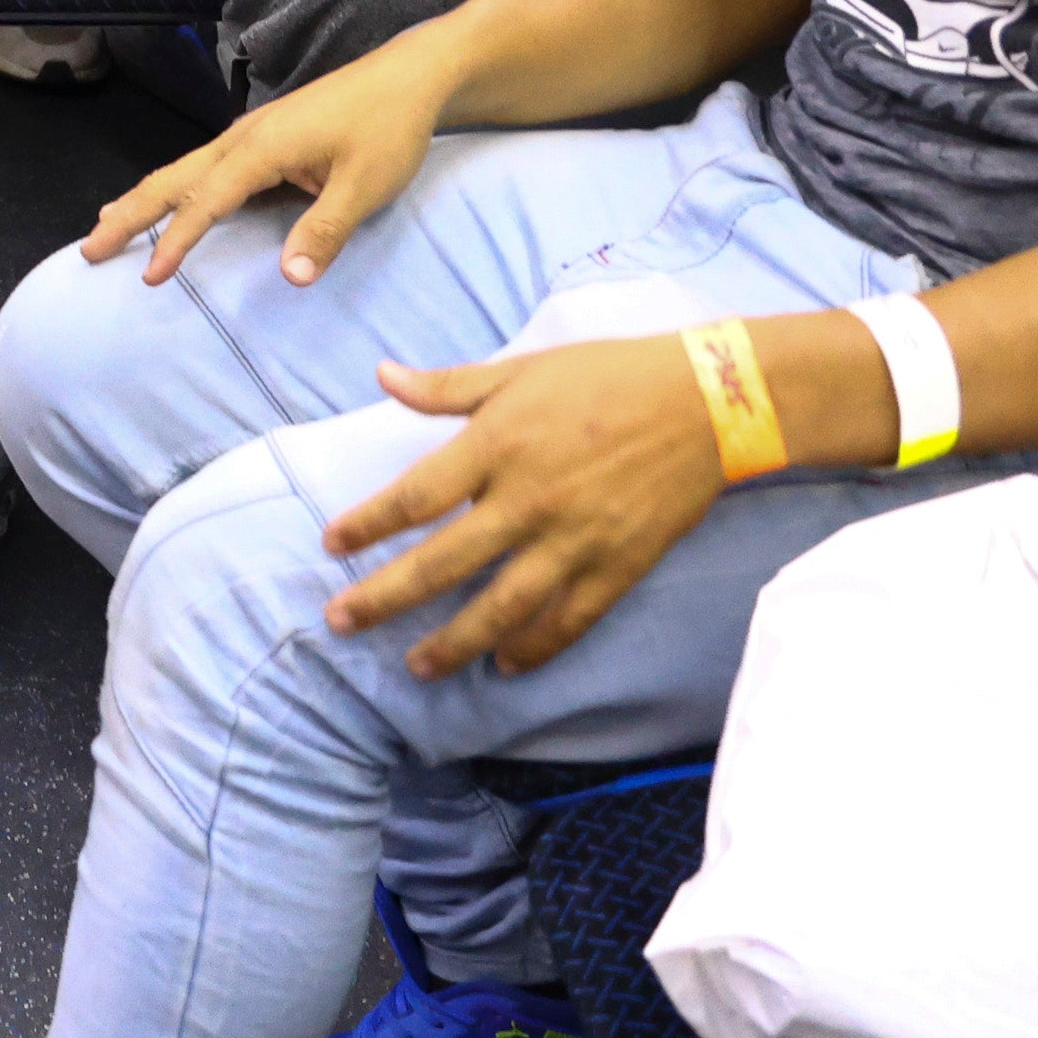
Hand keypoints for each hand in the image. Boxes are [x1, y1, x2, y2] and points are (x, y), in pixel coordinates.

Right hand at [82, 35, 445, 286]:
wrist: (409, 75)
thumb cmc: (389, 128)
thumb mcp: (366, 186)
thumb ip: (325, 231)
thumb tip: (289, 278)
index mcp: (261, 148)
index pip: (205, 202)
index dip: (175, 242)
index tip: (148, 277)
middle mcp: (244, 137)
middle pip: (172, 178)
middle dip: (129, 214)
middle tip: (89, 249)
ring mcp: (251, 133)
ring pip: (183, 169)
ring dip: (144, 199)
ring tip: (107, 225)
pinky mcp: (264, 136)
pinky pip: (204, 167)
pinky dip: (174, 188)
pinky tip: (170, 201)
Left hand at [320, 330, 728, 677]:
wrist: (707, 401)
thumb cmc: (606, 377)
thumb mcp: (520, 370)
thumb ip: (447, 386)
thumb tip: (381, 375)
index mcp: (498, 444)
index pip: (414, 496)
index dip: (367, 524)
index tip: (330, 545)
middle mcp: (528, 499)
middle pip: (443, 563)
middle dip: (384, 598)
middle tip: (341, 623)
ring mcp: (574, 540)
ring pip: (500, 608)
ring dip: (452, 643)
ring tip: (416, 667)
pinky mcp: (618, 567)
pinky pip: (568, 621)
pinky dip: (534, 648)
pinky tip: (503, 665)